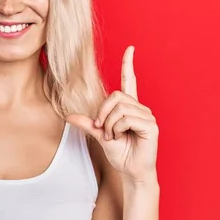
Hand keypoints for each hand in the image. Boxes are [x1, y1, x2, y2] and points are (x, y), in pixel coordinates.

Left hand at [67, 46, 158, 183]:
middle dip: (103, 114)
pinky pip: (126, 118)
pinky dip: (117, 129)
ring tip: (113, 137)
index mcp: (129, 107)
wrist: (130, 171)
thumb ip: (87, 123)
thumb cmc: (119, 153)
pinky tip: (122, 137)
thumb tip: (68, 115)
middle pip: (115, 96)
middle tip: (103, 131)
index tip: (130, 48)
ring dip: (109, 125)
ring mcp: (147, 116)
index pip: (129, 80)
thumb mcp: (98, 135)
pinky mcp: (151, 125)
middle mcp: (139, 108)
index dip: (128, 64)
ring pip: (119, 108)